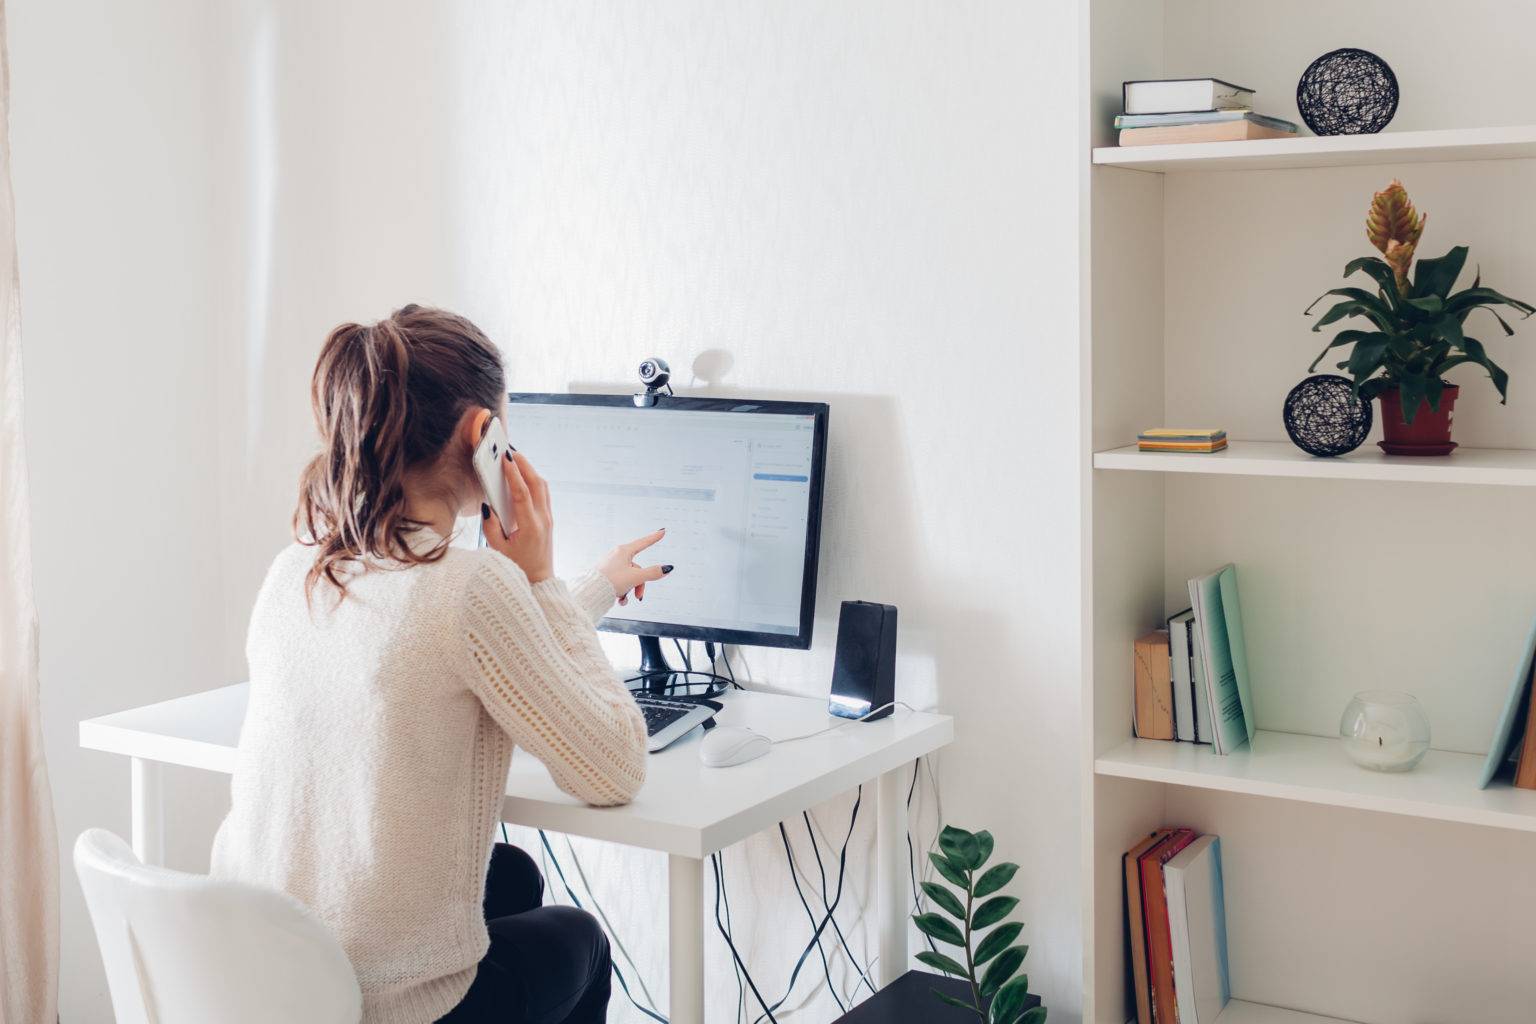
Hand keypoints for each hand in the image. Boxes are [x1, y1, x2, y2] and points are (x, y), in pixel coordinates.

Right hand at [482, 451, 553, 583]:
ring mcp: (548, 519)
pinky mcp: (548, 519)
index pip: (522, 493)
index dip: (513, 474)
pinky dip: (534, 481)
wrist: (539, 581)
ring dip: (531, 471)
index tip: (506, 458)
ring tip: (516, 460)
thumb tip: (487, 506)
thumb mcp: (497, 549)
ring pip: (543, 487)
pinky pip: (543, 494)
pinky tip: (523, 477)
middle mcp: (543, 519)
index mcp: (530, 526)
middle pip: (537, 484)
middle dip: (525, 465)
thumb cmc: (516, 567)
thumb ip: (490, 526)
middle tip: (511, 452)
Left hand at [598, 528, 672, 604]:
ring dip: (630, 590)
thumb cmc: (610, 581)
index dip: (654, 538)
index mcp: (624, 552)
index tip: (662, 531)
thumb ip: (652, 573)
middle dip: (640, 584)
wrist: (590, 592)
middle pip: (637, 569)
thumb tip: (666, 568)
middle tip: (639, 596)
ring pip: (629, 578)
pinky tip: (619, 600)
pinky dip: (622, 592)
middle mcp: (617, 556)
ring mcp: (611, 566)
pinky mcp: (605, 575)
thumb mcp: (636, 577)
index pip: (644, 543)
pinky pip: (620, 582)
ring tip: (624, 599)